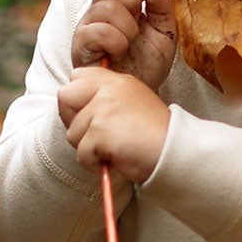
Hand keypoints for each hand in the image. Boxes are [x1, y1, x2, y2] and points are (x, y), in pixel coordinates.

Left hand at [58, 65, 169, 184]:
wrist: (176, 154)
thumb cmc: (155, 137)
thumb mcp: (132, 105)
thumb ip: (106, 99)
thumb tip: (74, 110)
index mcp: (117, 80)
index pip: (76, 76)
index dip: (77, 100)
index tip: (93, 118)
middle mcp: (109, 88)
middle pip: (64, 98)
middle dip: (74, 121)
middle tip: (96, 136)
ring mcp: (104, 108)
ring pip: (72, 133)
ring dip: (88, 149)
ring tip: (114, 149)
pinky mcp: (101, 130)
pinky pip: (82, 154)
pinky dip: (95, 164)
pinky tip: (116, 159)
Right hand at [71, 0, 175, 90]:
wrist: (138, 94)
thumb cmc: (148, 64)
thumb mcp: (165, 33)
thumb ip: (162, 7)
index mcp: (121, 0)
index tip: (146, 4)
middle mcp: (101, 7)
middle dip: (132, 2)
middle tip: (137, 26)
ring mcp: (88, 24)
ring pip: (107, 7)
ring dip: (127, 29)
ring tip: (128, 45)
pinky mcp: (80, 44)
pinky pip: (97, 30)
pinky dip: (115, 42)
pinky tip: (117, 54)